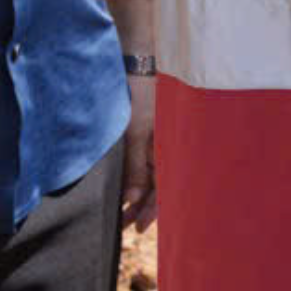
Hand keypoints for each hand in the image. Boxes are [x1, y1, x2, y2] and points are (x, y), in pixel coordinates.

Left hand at [121, 74, 157, 230]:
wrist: (134, 62)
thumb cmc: (139, 94)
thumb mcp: (135, 132)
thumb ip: (135, 166)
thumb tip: (132, 199)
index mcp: (170, 148)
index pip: (164, 187)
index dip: (152, 210)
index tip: (138, 228)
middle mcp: (165, 147)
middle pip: (157, 185)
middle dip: (142, 207)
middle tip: (123, 226)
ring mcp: (155, 140)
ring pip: (149, 176)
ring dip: (135, 195)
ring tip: (120, 213)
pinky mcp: (144, 133)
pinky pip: (141, 163)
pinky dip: (133, 178)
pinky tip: (123, 189)